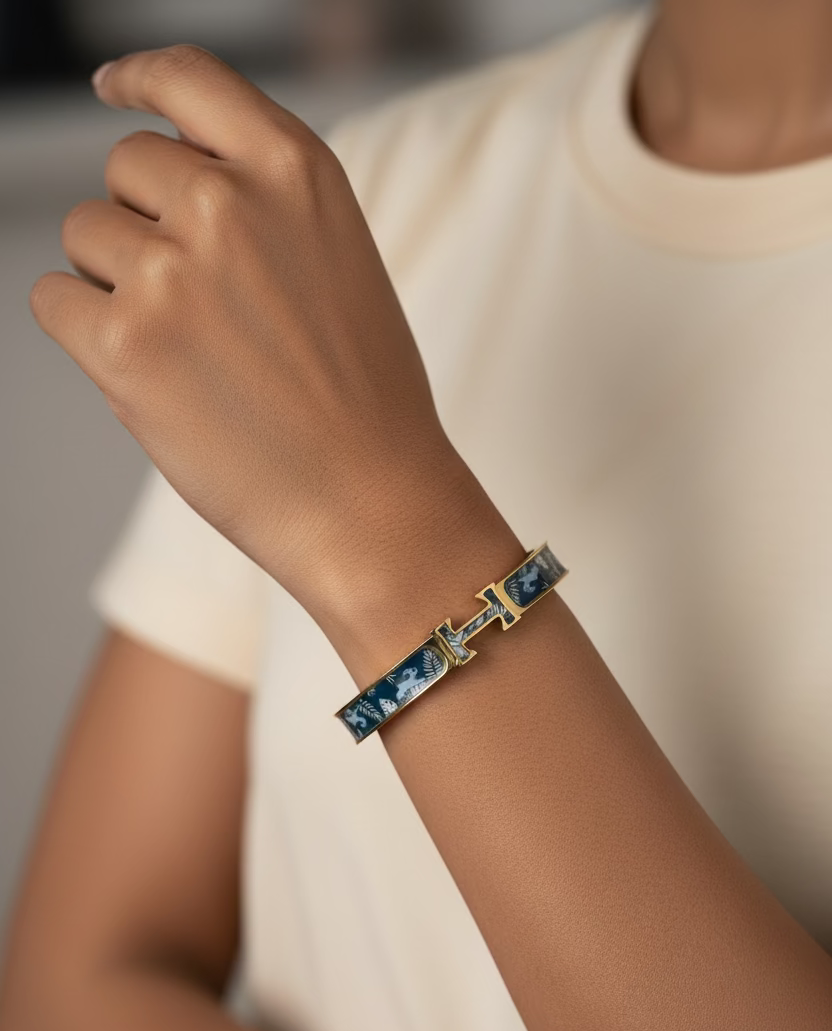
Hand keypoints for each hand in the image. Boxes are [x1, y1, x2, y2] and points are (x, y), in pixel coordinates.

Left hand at [30, 45, 460, 613]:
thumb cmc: (364, 401)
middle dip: (144, 222)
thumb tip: (163, 190)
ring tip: (191, 351)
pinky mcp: (126, 342)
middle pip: (126, 167)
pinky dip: (84, 332)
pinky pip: (53, 300)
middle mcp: (230, 202)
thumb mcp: (339, 262)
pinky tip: (147, 373)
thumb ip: (262, 206)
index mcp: (295, 170)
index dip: (140, 78)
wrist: (372, 501)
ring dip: (117, 282)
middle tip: (199, 304)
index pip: (190, 78)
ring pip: (85, 234)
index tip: (113, 89)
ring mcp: (173, 270)